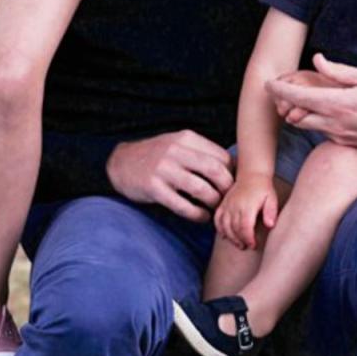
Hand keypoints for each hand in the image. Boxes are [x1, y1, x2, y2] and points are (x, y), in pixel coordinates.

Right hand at [106, 131, 234, 221]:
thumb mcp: (178, 144)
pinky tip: (202, 217)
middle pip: (215, 171)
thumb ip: (201, 152)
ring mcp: (164, 169)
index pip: (221, 156)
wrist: (122, 163)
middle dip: (227, 189)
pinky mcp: (154, 187)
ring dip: (213, 203)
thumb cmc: (158, 156)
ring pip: (201, 189)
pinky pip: (182, 205)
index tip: (234, 186)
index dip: (232, 173)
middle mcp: (176, 151)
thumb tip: (234, 168)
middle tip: (229, 200)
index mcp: (186, 138)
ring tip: (215, 209)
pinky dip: (197, 214)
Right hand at [214, 173, 278, 250]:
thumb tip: (270, 225)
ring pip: (224, 225)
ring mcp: (227, 204)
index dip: (248, 239)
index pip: (245, 227)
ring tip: (239, 244)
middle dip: (240, 240)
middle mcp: (235, 205)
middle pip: (234, 228)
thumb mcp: (272, 198)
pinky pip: (217, 218)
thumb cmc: (264, 189)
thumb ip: (271, 212)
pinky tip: (226, 236)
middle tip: (247, 246)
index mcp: (247, 205)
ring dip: (230, 237)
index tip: (253, 245)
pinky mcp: (223, 204)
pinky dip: (219, 228)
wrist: (252, 174)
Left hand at [268, 54, 356, 154]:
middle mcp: (335, 123)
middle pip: (295, 115)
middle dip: (284, 104)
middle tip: (280, 91)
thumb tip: (316, 60)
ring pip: (307, 125)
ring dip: (298, 113)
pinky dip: (314, 121)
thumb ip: (338, 71)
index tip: (268, 83)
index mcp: (339, 103)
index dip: (279, 90)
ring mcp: (339, 136)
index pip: (298, 97)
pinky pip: (321, 131)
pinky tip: (321, 110)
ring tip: (297, 99)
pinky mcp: (344, 144)